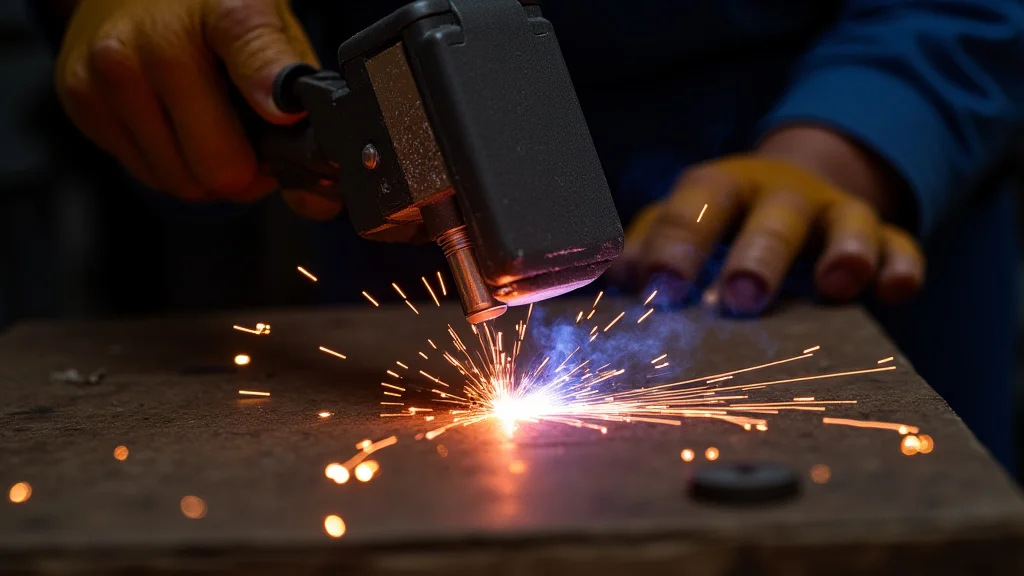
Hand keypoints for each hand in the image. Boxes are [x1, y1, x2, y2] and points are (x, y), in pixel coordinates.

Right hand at [55, 0, 338, 218]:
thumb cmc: (211, 15)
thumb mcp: (274, 38)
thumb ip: (303, 109)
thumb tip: (317, 196)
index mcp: (225, 11)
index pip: (255, 60)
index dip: (276, 107)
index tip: (281, 117)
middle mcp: (157, 40)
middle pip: (219, 168)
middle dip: (246, 173)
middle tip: (252, 145)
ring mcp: (110, 71)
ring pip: (180, 183)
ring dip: (206, 172)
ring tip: (212, 129)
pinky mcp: (80, 98)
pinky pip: (146, 175)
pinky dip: (170, 164)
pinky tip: (174, 124)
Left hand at [609, 126, 925, 313]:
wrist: (788, 187)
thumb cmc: (717, 220)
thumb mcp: (681, 222)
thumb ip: (647, 248)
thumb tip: (606, 282)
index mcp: (719, 188)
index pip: (696, 204)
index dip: (677, 243)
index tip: (659, 287)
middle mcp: (778, 193)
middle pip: (771, 215)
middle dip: (757, 254)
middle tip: (741, 297)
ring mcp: (832, 211)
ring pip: (846, 221)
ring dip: (842, 249)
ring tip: (835, 285)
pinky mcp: (878, 234)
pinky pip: (899, 244)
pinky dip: (901, 265)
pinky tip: (896, 291)